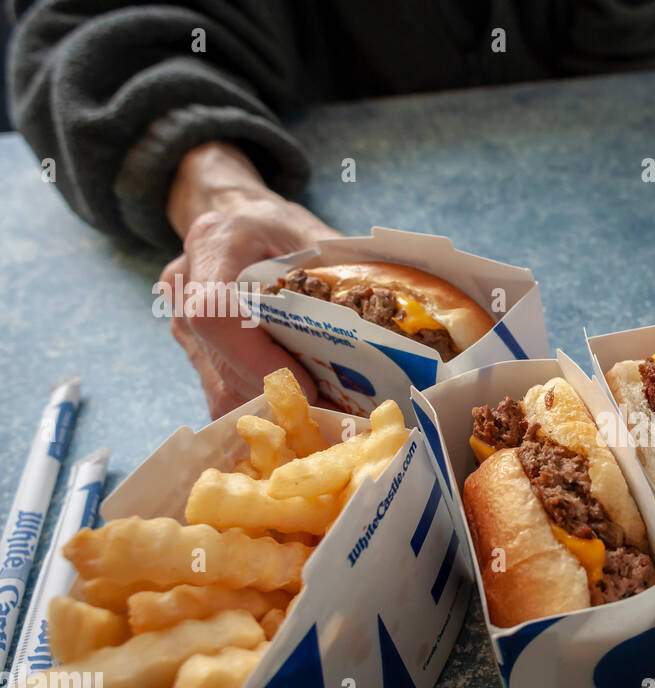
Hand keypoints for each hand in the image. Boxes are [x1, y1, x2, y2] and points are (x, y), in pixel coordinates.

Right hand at [161, 142, 341, 417]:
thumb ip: (341, 269)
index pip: (215, 312)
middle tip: (338, 412)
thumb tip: (389, 316)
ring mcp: (181, 322)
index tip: (306, 383)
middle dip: (281, 394)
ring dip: (274, 409)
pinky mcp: (192, 350)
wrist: (234, 220)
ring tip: (328, 415)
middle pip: (223, 364)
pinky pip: (222, 394)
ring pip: (220, 388)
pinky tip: (303, 410)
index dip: (256, 357)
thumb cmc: (276, 226)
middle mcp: (184, 285)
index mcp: (214, 244)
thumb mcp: (311, 232)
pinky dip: (263, 408)